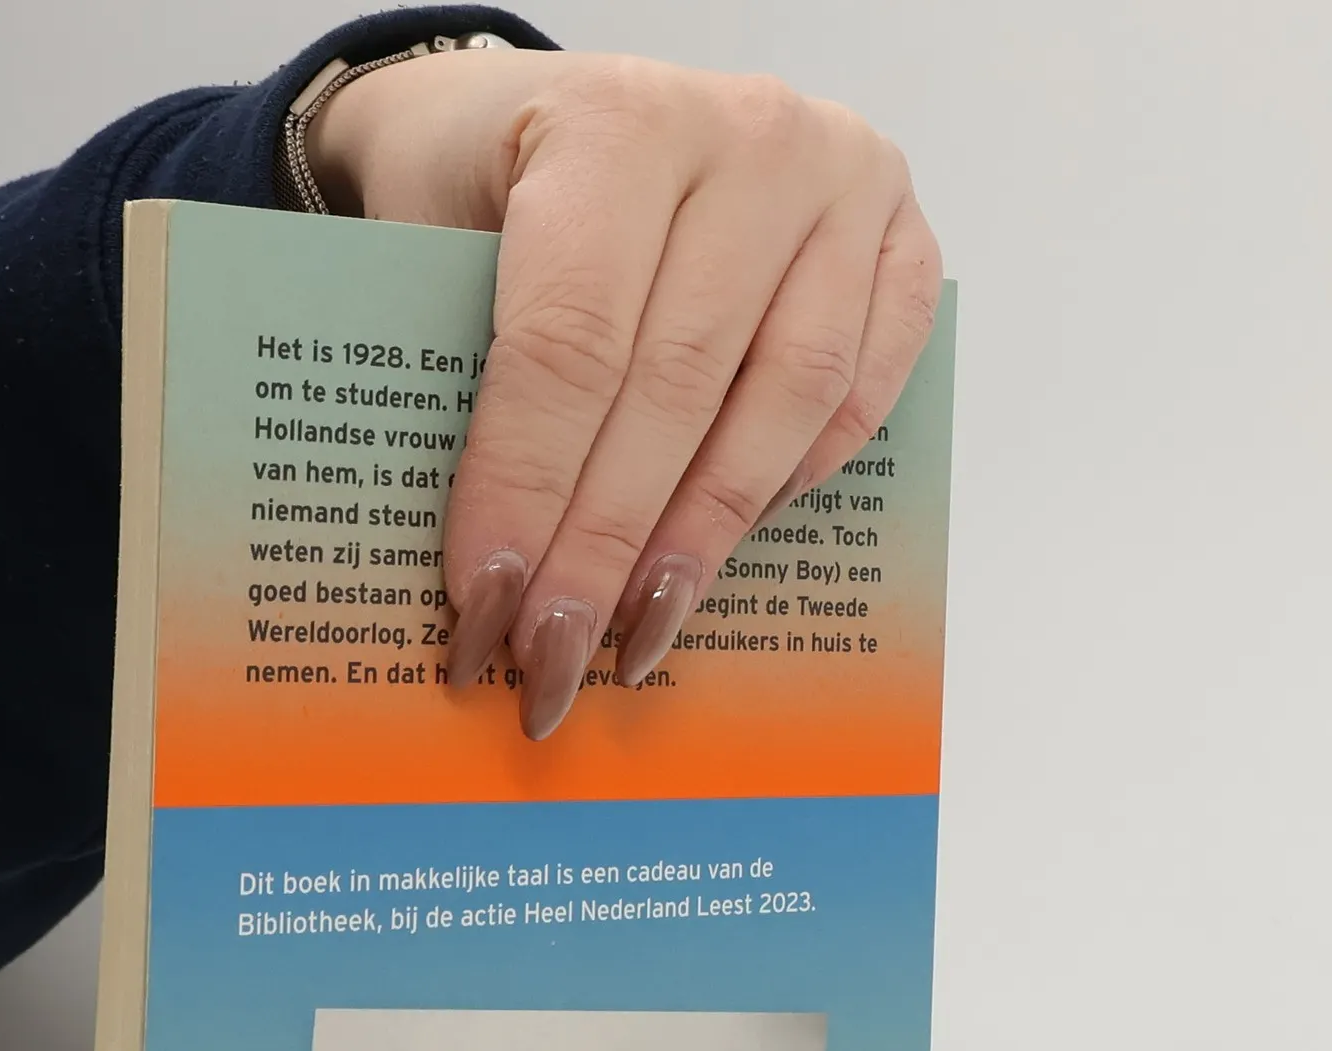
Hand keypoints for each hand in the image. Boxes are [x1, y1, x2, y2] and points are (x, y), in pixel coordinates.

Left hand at [307, 49, 941, 738]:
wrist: (572, 107)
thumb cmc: (489, 179)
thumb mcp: (430, 230)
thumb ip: (460, 369)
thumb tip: (484, 569)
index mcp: (616, 125)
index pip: (571, 344)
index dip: (528, 489)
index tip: (486, 605)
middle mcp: (750, 139)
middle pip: (674, 389)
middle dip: (605, 549)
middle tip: (552, 662)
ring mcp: (842, 185)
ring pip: (783, 400)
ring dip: (704, 540)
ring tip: (639, 637)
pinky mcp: (901, 236)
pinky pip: (862, 390)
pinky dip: (796, 480)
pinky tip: (724, 548)